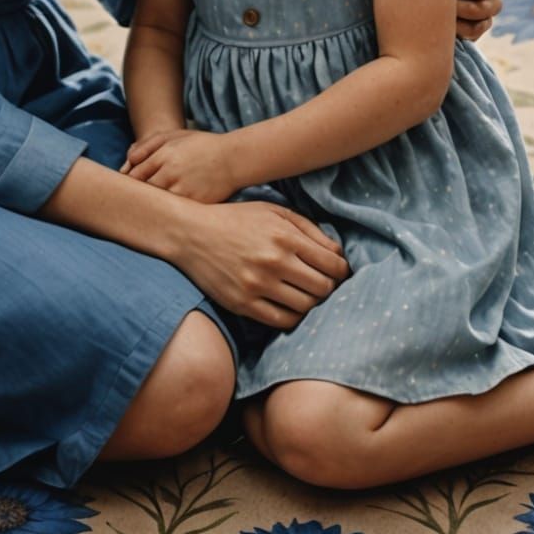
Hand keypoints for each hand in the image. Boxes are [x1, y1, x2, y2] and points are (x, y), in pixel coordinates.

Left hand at [124, 127, 236, 203]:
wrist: (234, 158)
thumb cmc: (202, 145)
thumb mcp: (174, 136)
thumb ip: (147, 146)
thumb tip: (126, 163)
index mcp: (164, 155)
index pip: (134, 175)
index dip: (129, 183)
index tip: (129, 187)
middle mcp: (171, 172)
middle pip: (142, 191)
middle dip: (138, 195)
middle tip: (136, 199)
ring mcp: (183, 190)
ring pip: (156, 203)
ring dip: (152, 205)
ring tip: (152, 206)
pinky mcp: (194, 203)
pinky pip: (174, 211)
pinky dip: (169, 212)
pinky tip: (169, 211)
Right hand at [171, 201, 350, 328]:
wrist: (191, 233)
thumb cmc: (236, 219)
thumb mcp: (274, 211)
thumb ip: (310, 229)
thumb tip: (338, 254)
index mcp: (285, 236)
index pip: (333, 265)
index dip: (341, 271)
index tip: (337, 272)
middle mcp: (274, 262)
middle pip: (323, 288)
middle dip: (329, 287)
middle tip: (323, 284)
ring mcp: (257, 285)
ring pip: (305, 307)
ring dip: (312, 303)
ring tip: (306, 294)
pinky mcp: (243, 304)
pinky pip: (281, 321)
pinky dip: (293, 317)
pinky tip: (290, 306)